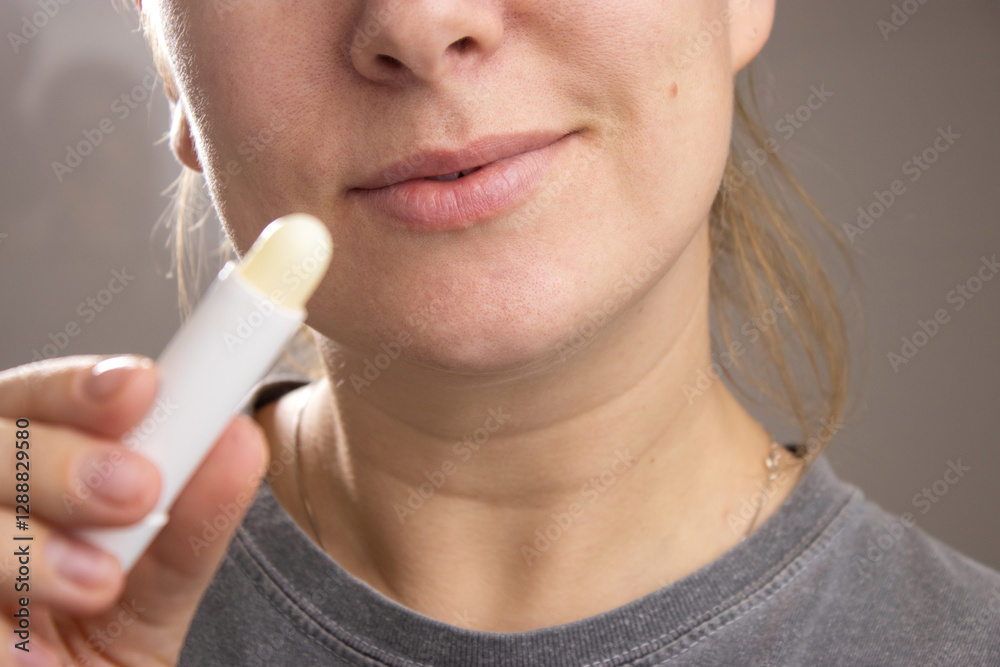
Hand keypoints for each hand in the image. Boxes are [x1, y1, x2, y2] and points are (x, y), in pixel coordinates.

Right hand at [0, 355, 268, 665]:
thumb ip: (192, 521)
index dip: (81, 386)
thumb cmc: (105, 649)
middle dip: (63, 457)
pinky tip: (40, 654)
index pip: (38, 401)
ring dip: (28, 547)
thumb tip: (238, 441)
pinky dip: (0, 634)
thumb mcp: (159, 589)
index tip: (142, 385)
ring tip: (100, 585)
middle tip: (140, 491)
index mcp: (30, 478)